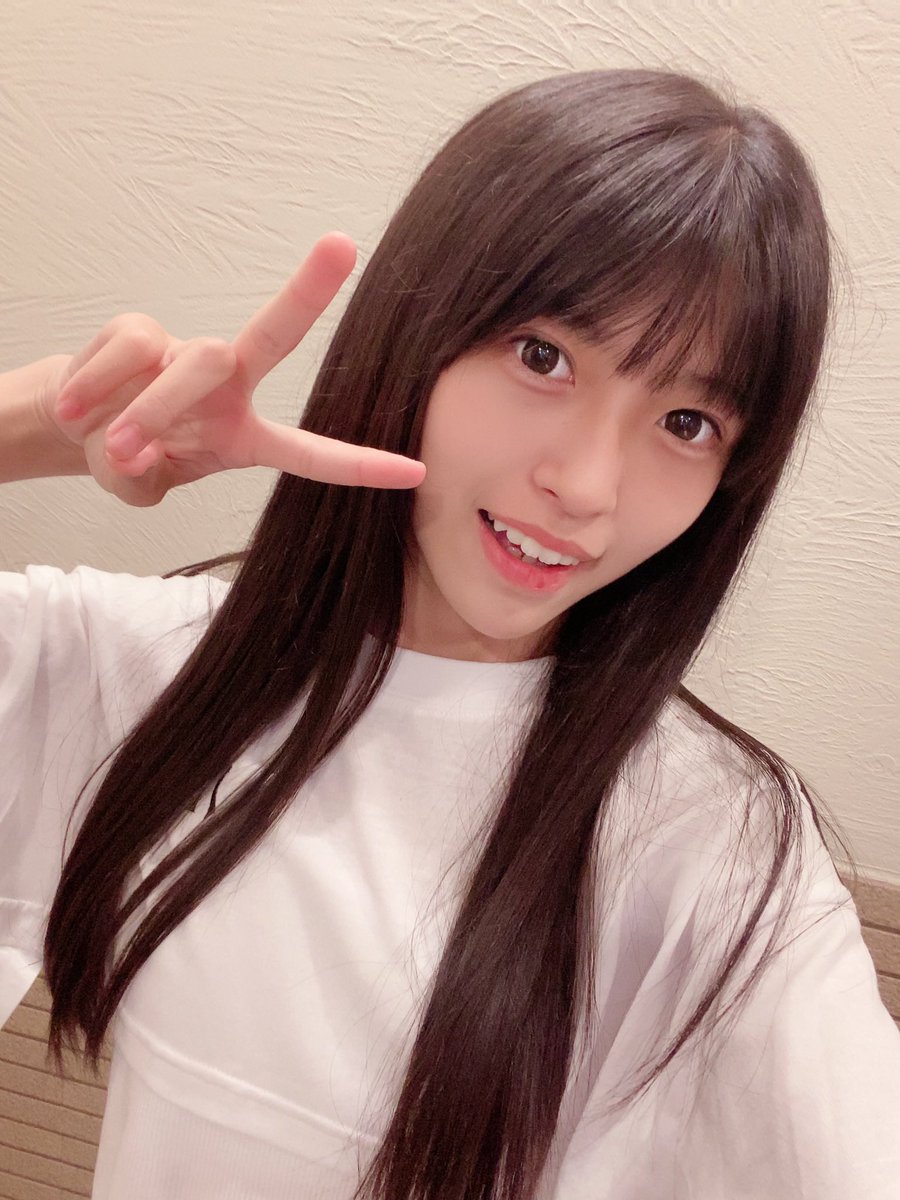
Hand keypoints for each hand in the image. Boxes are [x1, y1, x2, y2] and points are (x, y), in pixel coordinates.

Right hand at [47, 233, 425, 505]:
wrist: (72, 423)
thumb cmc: (125, 456)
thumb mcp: (134, 485)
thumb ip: (137, 480)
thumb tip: (130, 452)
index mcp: (243, 436)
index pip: (308, 453)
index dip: (358, 466)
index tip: (414, 471)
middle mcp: (226, 387)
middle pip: (271, 338)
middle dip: (307, 293)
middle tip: (342, 244)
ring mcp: (185, 354)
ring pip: (190, 363)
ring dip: (147, 411)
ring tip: (114, 446)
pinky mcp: (140, 332)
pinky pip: (129, 350)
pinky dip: (97, 387)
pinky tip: (78, 408)